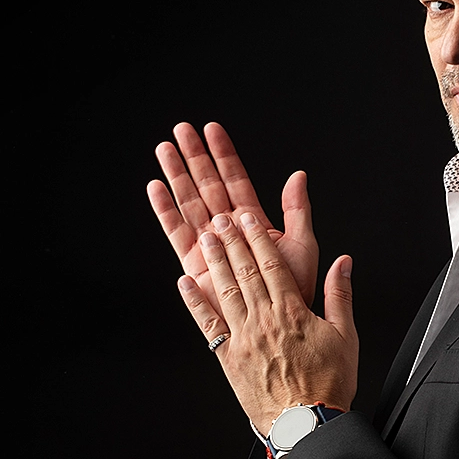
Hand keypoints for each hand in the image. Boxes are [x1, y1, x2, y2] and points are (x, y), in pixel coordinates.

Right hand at [148, 121, 318, 310]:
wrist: (281, 327)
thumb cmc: (297, 292)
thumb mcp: (302, 246)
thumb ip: (297, 210)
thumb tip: (298, 174)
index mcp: (254, 224)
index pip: (235, 180)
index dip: (223, 155)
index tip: (212, 130)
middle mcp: (229, 232)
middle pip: (207, 186)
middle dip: (194, 157)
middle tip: (181, 130)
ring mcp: (210, 247)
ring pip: (189, 203)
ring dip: (176, 176)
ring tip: (164, 150)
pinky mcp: (195, 265)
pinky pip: (177, 232)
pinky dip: (166, 210)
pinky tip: (156, 188)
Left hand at [178, 208, 357, 429]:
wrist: (306, 425)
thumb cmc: (327, 386)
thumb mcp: (346, 336)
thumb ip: (341, 296)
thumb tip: (343, 264)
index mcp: (294, 313)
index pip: (273, 266)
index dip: (259, 240)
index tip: (249, 221)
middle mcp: (265, 321)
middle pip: (246, 272)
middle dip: (233, 242)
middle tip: (222, 219)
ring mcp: (244, 339)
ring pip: (226, 291)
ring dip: (215, 262)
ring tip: (207, 239)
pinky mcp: (229, 358)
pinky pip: (208, 325)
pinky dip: (195, 303)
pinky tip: (184, 285)